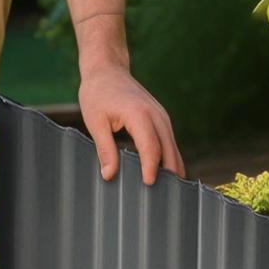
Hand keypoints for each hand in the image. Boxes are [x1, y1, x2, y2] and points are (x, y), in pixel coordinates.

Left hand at [78, 68, 184, 184]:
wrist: (108, 69)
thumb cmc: (98, 94)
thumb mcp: (95, 121)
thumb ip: (105, 148)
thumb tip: (109, 175)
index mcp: (139, 114)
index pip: (151, 147)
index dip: (151, 168)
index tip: (149, 185)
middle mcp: (156, 115)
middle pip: (169, 150)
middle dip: (168, 174)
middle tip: (162, 199)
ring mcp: (161, 115)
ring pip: (172, 147)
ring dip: (172, 168)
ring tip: (166, 193)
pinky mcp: (161, 117)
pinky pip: (169, 141)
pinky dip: (169, 158)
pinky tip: (164, 174)